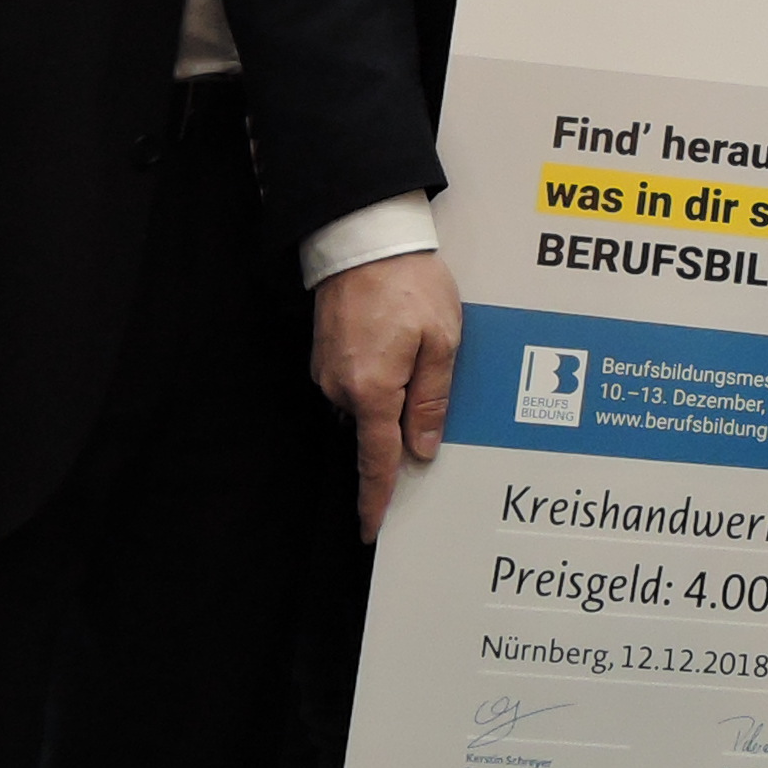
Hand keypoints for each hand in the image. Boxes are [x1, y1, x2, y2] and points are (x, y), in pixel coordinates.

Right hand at [317, 251, 464, 542]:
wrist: (363, 237)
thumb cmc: (409, 284)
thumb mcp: (441, 341)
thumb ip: (431, 400)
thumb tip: (422, 449)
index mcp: (372, 391)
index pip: (376, 461)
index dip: (375, 499)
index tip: (370, 529)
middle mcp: (341, 388)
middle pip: (376, 429)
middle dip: (399, 423)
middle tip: (427, 377)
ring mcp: (329, 370)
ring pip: (367, 403)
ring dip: (391, 392)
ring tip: (417, 347)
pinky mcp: (327, 352)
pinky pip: (357, 380)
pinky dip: (379, 374)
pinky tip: (398, 342)